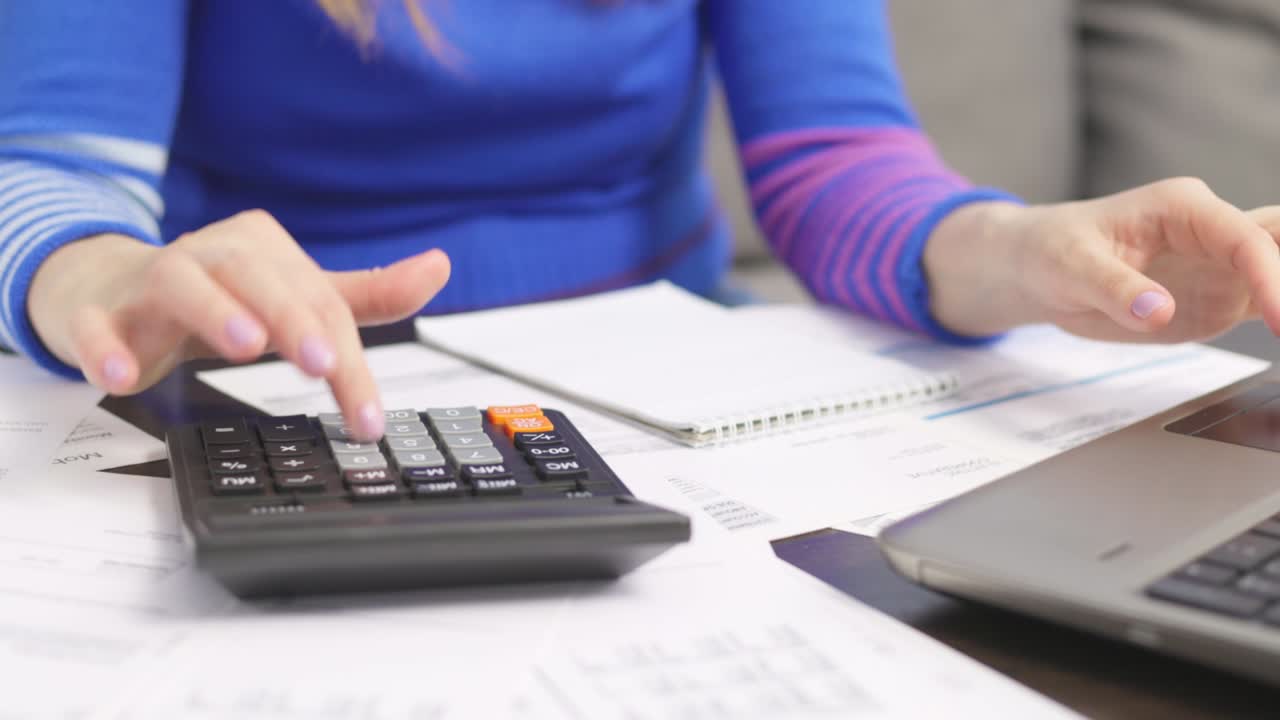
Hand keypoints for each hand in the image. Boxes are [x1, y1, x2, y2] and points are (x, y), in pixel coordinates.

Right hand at [28, 209, 450, 439]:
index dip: (349, 360)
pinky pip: (96, 324)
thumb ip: (363, 293)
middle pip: (256, 278)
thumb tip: (438, 266)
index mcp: (261, 249)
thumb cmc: (215, 294)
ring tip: (244, 348)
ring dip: (215, 311)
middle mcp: (209, 255)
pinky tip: (123, 377)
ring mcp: (150, 280)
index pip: (317, 301)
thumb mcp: (291, 296)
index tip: (368, 417)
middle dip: (292, 319)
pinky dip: (105, 347)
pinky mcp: (98, 312)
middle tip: (323, 364)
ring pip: (181, 282)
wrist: (104, 288)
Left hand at [923, 178, 1279, 342]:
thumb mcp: (1070, 267)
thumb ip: (1116, 289)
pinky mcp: (1219, 298)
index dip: (1271, 277)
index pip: (1244, 239)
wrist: (1037, 267)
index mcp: (1182, 208)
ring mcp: (1221, 266)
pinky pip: (1268, 304)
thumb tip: (1158, 312)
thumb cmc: (1051, 250)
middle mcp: (1212, 232)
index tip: (1277, 320)